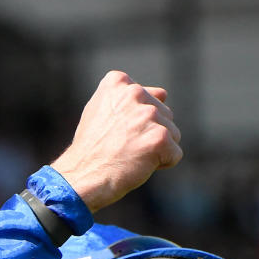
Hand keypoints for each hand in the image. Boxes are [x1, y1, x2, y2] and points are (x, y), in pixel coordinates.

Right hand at [51, 70, 182, 212]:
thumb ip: (129, 99)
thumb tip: (163, 93)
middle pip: (165, 115)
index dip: (138, 122)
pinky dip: (162, 164)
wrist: (83, 176)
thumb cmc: (92, 148)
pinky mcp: (159, 137)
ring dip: (156, 149)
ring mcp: (148, 114)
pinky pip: (175, 154)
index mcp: (119, 82)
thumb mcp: (101, 111)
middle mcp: (135, 92)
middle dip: (150, 134)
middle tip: (123, 146)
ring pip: (173, 134)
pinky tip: (139, 165)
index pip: (151, 99)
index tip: (116, 132)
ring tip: (130, 155)